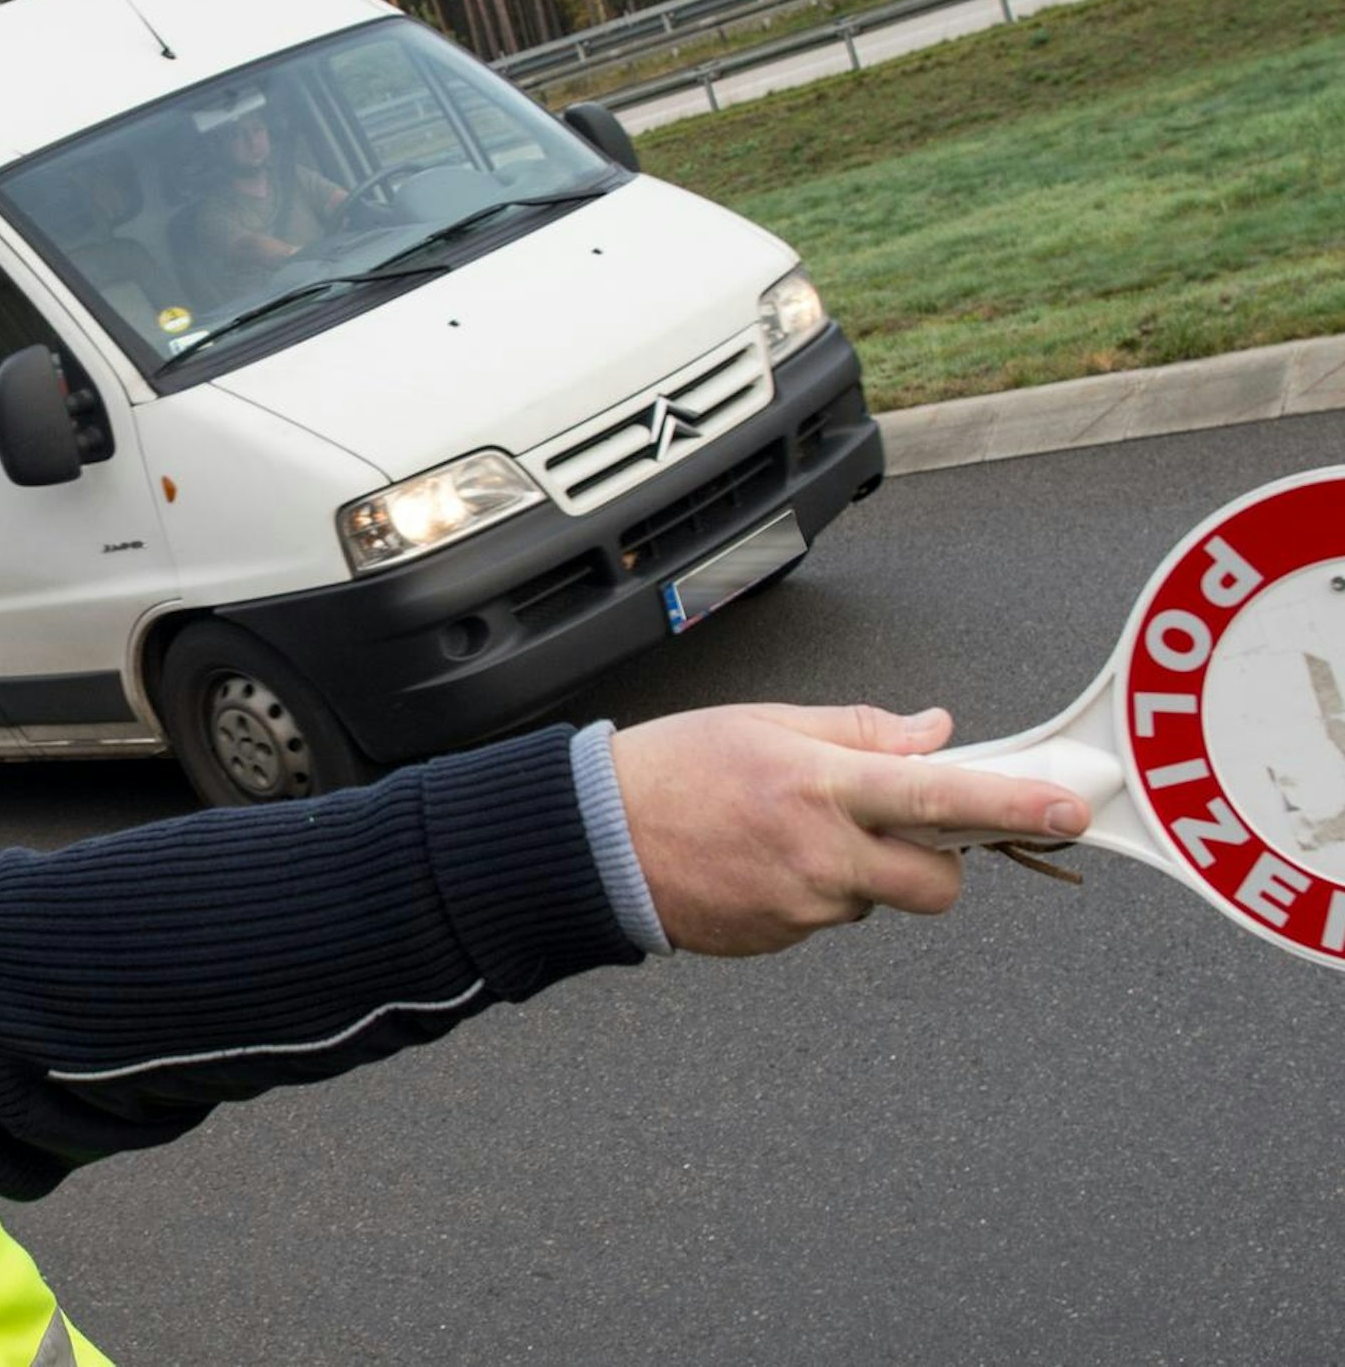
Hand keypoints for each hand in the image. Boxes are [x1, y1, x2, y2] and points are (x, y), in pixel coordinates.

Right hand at [611, 704, 1088, 956]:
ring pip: (875, 899)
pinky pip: (827, 918)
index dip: (1012, 803)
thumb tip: (930, 735)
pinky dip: (812, 892)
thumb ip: (858, 731)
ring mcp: (800, 906)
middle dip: (935, 862)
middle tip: (892, 828)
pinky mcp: (779, 939)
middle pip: (935, 883)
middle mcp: (819, 853)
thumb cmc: (672, 769)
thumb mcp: (766, 723)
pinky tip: (758, 862)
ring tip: (784, 834)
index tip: (1068, 806)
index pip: (940, 796)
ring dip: (857, 871)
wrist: (594, 839)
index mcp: (820, 784)